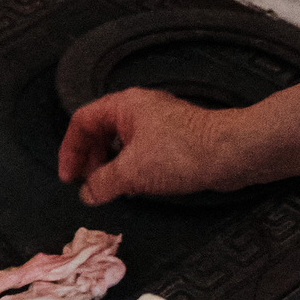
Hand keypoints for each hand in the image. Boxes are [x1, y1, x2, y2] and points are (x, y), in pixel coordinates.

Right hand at [57, 88, 245, 205]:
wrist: (230, 153)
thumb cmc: (181, 153)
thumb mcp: (131, 172)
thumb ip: (102, 183)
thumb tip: (87, 194)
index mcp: (123, 106)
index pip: (82, 121)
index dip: (70, 150)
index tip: (69, 177)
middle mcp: (138, 109)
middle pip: (99, 131)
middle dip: (89, 159)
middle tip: (87, 185)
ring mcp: (157, 122)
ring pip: (120, 142)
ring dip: (109, 165)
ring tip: (108, 188)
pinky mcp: (173, 138)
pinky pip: (139, 151)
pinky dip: (129, 167)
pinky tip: (133, 186)